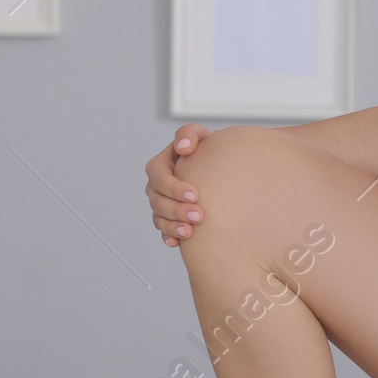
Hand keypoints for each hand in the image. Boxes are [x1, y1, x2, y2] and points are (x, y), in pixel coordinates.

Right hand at [145, 123, 209, 246]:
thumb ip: (190, 135)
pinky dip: (168, 236)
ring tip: (190, 231)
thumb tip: (183, 147)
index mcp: (161, 165)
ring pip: (158, 217)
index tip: (195, 195)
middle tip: (199, 216)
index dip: (173, 187)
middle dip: (176, 209)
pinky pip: (163, 230)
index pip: (159, 176)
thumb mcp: (201, 136)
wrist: (220, 169)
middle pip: (157, 200)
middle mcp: (157, 186)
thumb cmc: (209, 150)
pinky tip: (176, 242)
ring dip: (173, 225)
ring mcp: (161, 203)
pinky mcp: (169, 218)